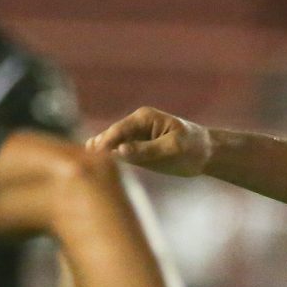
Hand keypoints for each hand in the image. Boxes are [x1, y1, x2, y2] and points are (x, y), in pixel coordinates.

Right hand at [89, 108, 212, 177]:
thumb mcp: (172, 149)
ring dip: (100, 154)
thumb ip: (146, 150)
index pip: (119, 130)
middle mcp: (135, 125)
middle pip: (111, 137)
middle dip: (98, 147)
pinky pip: (119, 155)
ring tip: (82, 164)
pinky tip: (97, 169)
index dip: (105, 142)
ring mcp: (134, 138)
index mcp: (143, 118)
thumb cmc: (193, 148)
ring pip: (112, 146)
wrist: (206, 153)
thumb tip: (120, 151)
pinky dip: (109, 160)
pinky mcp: (136, 150)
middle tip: (80, 161)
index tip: (93, 155)